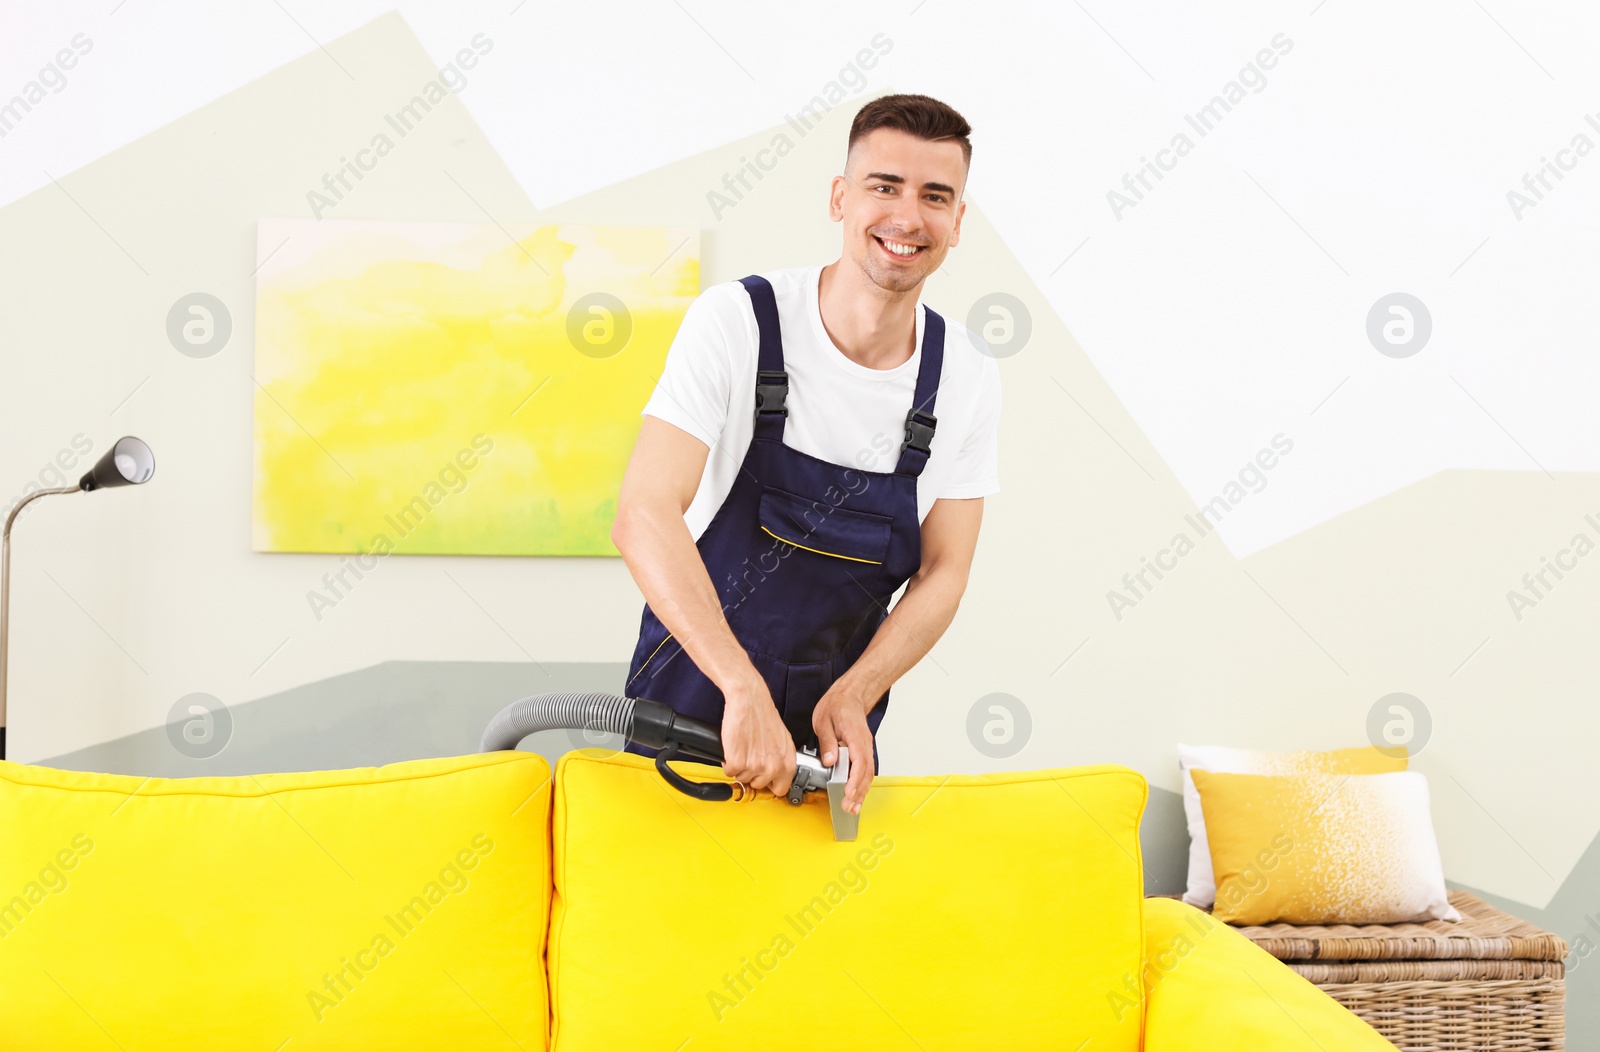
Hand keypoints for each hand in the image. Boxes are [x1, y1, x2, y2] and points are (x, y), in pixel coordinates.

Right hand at [719, 676, 795, 796]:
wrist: (749, 700)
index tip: (764, 780)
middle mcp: (773, 767)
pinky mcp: (737, 761)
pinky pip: (729, 772)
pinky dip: (727, 762)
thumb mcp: (783, 740)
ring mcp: (755, 766)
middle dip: (752, 774)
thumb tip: (777, 773)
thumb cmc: (764, 716)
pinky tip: (733, 749)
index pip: (781, 789)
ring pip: (742, 779)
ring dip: (739, 767)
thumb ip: (782, 759)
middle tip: (749, 757)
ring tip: (743, 749)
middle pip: (758, 785)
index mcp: (787, 763)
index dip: (770, 784)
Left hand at [813, 687, 875, 814]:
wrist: (850, 696)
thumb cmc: (837, 705)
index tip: (848, 793)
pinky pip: (866, 770)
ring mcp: (866, 747)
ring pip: (868, 774)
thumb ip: (827, 742)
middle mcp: (864, 743)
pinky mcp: (863, 751)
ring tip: (853, 808)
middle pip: (866, 772)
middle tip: (849, 808)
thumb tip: (830, 761)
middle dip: (858, 792)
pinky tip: (856, 796)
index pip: (859, 761)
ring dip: (862, 792)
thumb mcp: (824, 720)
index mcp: (854, 735)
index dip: (854, 780)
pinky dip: (862, 785)